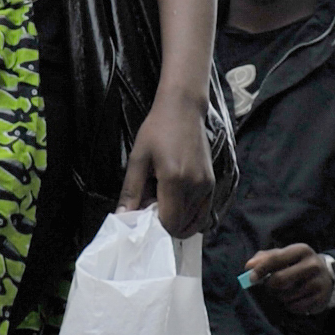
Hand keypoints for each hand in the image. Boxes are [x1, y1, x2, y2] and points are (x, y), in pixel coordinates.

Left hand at [122, 85, 214, 238]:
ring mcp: (207, 185)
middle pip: (181, 226)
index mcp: (175, 180)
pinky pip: (203, 212)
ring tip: (163, 202)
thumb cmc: (157, 130)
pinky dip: (190, 216)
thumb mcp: (138, 159)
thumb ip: (131, 192)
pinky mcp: (212, 183)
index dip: (154, 227)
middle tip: (151, 206)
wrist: (183, 108)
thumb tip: (122, 218)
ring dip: (177, 221)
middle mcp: (195, 186)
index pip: (169, 223)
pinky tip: (177, 202)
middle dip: (164, 224)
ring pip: (193, 222)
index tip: (143, 215)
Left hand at [244, 243, 334, 312]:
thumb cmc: (298, 264)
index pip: (276, 259)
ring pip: (286, 296)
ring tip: (285, 292)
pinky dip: (289, 306)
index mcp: (302, 250)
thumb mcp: (286, 256)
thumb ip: (266, 258)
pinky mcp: (320, 298)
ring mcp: (318, 282)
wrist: (327, 276)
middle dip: (270, 286)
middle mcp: (312, 264)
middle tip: (269, 287)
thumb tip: (248, 266)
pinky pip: (295, 307)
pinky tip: (294, 299)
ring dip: (280, 297)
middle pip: (280, 280)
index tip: (251, 278)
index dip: (261, 269)